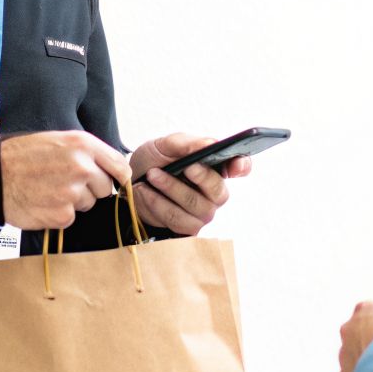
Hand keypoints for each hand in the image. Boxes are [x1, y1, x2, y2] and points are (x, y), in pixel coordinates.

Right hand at [0, 130, 129, 229]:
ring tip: (49, 190)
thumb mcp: (56, 140)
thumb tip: (109, 167)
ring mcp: (73, 192)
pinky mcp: (63, 214)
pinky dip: (58, 214)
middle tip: (64, 182)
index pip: (120, 166)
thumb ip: (85, 152)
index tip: (114, 181)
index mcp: (83, 144)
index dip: (118, 176)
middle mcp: (82, 167)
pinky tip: (42, 202)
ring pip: (88, 204)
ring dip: (73, 202)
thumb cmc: (21, 157)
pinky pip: (71, 217)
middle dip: (90, 189)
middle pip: (105, 188)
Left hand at [128, 132, 252, 234]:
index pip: (240, 167)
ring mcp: (202, 213)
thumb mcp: (165, 145)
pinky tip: (144, 191)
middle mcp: (214, 192)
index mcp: (216, 167)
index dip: (242, 166)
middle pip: (219, 192)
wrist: (130, 183)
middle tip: (186, 166)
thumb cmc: (154, 162)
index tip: (237, 164)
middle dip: (202, 178)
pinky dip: (157, 203)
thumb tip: (208, 144)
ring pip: (195, 206)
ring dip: (170, 189)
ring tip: (151, 175)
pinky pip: (176, 219)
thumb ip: (186, 143)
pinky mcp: (186, 228)